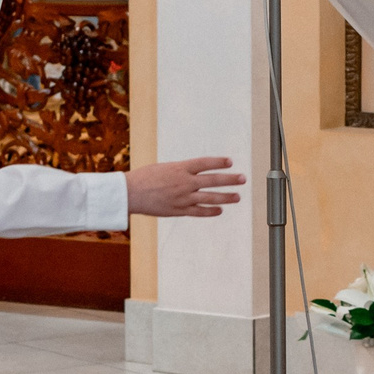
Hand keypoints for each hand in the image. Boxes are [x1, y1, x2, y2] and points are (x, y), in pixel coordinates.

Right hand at [126, 157, 244, 218]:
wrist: (130, 193)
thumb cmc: (144, 178)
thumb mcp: (164, 168)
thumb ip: (181, 171)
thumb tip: (194, 174)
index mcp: (180, 168)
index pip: (205, 163)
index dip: (219, 162)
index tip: (230, 162)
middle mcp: (185, 182)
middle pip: (213, 180)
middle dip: (230, 179)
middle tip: (242, 179)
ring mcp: (183, 197)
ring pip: (210, 197)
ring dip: (226, 197)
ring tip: (237, 197)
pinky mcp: (179, 210)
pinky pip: (199, 211)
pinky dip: (211, 211)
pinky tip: (219, 210)